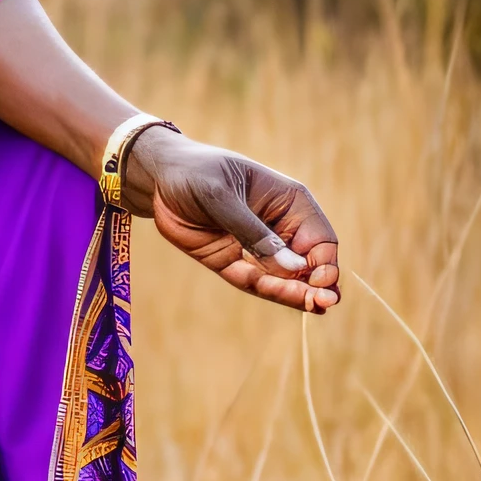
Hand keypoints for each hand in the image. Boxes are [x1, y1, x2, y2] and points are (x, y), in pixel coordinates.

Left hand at [122, 129, 340, 312]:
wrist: (156, 177)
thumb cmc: (194, 174)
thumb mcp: (222, 197)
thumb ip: (253, 232)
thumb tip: (293, 267)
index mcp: (289, 203)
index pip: (320, 239)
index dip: (325, 261)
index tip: (321, 279)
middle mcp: (278, 228)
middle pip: (307, 263)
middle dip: (316, 284)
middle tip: (324, 303)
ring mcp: (255, 247)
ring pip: (283, 277)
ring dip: (296, 293)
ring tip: (313, 307)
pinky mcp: (231, 261)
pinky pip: (254, 281)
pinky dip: (267, 290)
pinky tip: (280, 296)